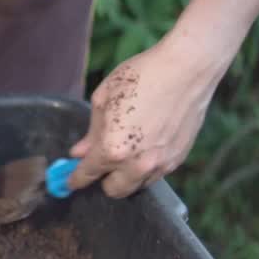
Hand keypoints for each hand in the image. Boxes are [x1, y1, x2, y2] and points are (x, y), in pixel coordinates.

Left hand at [66, 35, 225, 197]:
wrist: (188, 68)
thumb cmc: (143, 76)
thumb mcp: (104, 98)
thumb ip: (91, 132)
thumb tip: (79, 152)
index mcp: (112, 148)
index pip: (87, 175)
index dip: (75, 179)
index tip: (70, 181)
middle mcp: (137, 164)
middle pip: (113, 190)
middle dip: (104, 179)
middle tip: (101, 161)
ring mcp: (160, 164)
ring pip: (137, 185)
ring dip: (127, 175)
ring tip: (127, 149)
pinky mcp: (178, 159)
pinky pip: (156, 174)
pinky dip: (146, 167)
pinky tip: (146, 144)